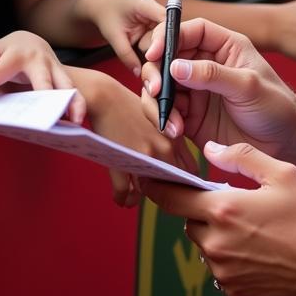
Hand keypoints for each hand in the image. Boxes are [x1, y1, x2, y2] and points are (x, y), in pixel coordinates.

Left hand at [0, 31, 85, 122]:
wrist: (29, 41)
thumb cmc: (6, 52)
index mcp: (16, 53)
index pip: (0, 69)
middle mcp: (39, 59)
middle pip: (43, 78)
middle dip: (45, 93)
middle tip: (45, 112)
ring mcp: (54, 68)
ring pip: (67, 85)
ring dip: (72, 102)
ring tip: (74, 121)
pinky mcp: (63, 77)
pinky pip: (73, 92)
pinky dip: (77, 105)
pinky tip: (77, 121)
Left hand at [73, 0, 164, 75]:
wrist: (101, 8)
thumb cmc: (106, 16)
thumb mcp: (113, 36)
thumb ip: (126, 54)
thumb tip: (138, 73)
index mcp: (146, 5)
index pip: (165, 21)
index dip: (164, 39)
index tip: (155, 56)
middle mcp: (155, 10)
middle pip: (167, 32)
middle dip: (159, 48)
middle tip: (148, 62)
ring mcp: (156, 19)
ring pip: (164, 39)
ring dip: (156, 51)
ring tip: (142, 57)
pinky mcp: (154, 27)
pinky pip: (159, 41)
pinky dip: (154, 51)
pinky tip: (148, 58)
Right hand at [76, 68, 195, 206]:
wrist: (105, 97)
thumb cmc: (130, 106)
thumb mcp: (158, 120)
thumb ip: (169, 141)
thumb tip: (172, 167)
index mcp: (174, 137)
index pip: (190, 169)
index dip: (183, 180)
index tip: (174, 185)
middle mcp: (163, 149)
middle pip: (172, 184)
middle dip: (164, 190)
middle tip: (154, 191)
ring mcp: (142, 157)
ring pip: (148, 191)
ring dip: (142, 195)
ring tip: (136, 194)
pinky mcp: (121, 164)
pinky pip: (124, 193)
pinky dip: (123, 198)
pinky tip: (123, 198)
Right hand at [141, 17, 295, 157]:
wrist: (286, 143)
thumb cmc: (276, 106)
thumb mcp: (248, 85)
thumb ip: (212, 74)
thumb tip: (175, 67)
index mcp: (224, 46)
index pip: (190, 30)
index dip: (168, 36)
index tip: (153, 51)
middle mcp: (206, 64)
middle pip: (168, 57)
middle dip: (155, 71)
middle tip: (155, 90)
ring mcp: (196, 91)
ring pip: (162, 86)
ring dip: (157, 100)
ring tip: (170, 121)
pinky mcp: (190, 116)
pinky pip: (166, 112)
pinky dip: (163, 119)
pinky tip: (176, 131)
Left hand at [143, 140, 295, 295]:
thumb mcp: (282, 172)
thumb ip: (242, 157)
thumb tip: (212, 148)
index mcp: (224, 211)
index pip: (171, 198)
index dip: (156, 186)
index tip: (147, 177)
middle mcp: (218, 244)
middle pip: (190, 221)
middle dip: (203, 209)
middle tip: (234, 200)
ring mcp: (225, 272)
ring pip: (206, 245)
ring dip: (218, 233)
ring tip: (254, 225)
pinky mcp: (236, 292)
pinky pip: (221, 268)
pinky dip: (232, 256)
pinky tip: (260, 247)